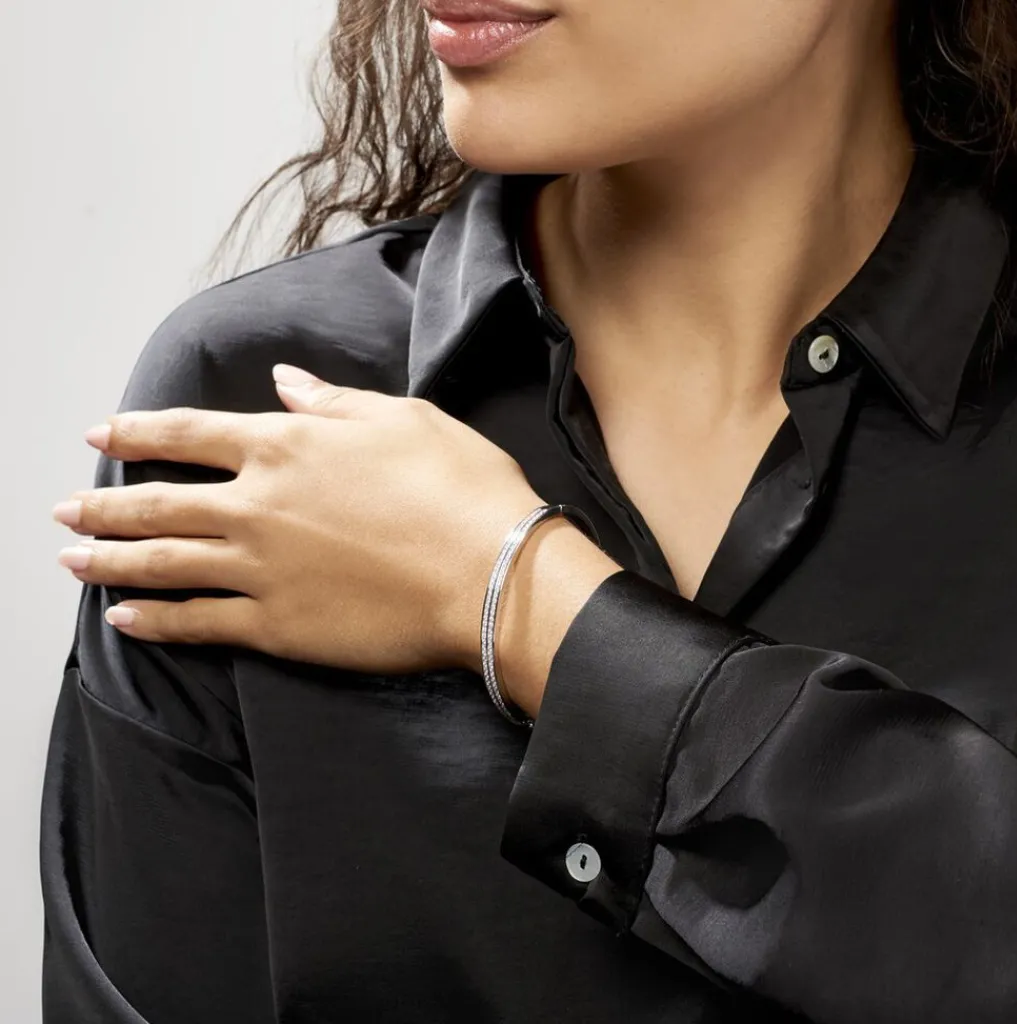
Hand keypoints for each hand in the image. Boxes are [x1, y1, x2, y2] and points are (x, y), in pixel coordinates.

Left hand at [52, 365, 547, 675]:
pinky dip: (155, 621)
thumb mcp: (402, 419)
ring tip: (70, 559)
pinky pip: (199, 623)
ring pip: (162, 564)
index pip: (189, 433)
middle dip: (103, 506)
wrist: (491, 571)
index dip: (138, 432)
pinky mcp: (276, 626)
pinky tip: (124, 619)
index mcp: (285, 446)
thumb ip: (332, 402)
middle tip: (63, 512)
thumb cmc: (459, 487)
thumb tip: (285, 384)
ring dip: (109, 560)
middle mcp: (256, 505)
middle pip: (157, 504)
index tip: (101, 434)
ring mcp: (259, 570)